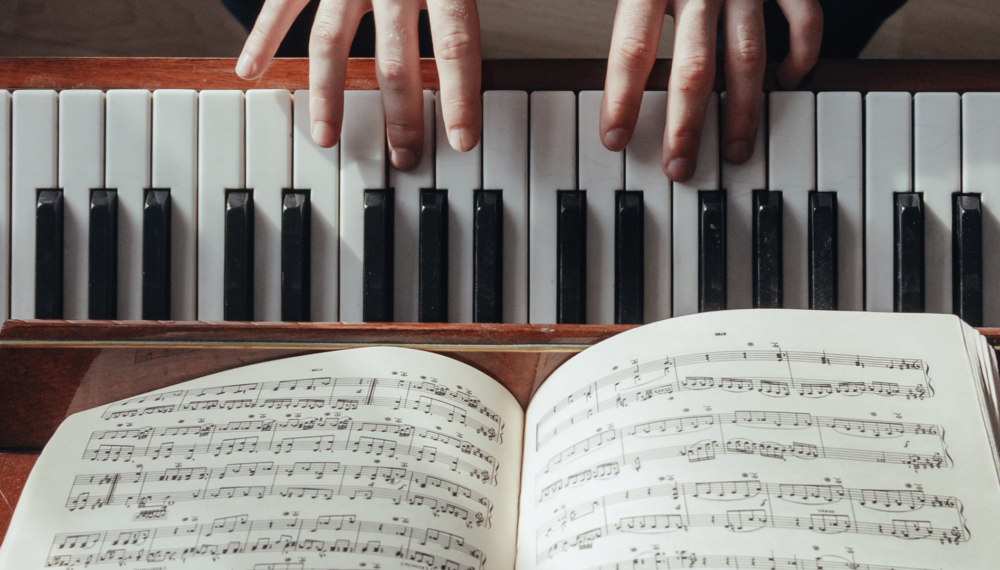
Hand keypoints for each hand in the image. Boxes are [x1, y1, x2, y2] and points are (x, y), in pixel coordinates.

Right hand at [235, 0, 482, 169]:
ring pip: (331, 43)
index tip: (463, 140)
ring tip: (326, 139)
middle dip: (400, 116)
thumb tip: (524, 17)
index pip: (455, 43)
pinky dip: (263, 36)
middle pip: (395, 60)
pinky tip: (250, 71)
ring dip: (328, 95)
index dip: (459, 95)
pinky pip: (282, 2)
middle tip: (404, 158)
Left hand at [599, 0, 822, 180]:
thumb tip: (541, 2)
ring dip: (743, 111)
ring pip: (748, 59)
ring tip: (737, 151)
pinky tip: (791, 83)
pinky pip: (803, 19)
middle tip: (680, 169)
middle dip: (687, 127)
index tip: (615, 140)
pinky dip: (800, 54)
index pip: (632, 49)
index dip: (622, 99)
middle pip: (693, 69)